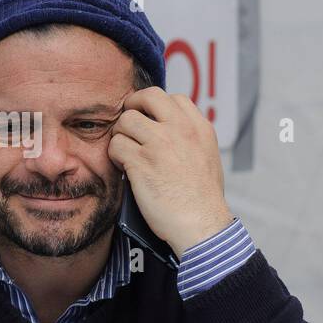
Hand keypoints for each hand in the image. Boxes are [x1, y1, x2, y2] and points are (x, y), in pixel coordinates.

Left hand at [107, 86, 233, 257]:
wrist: (201, 225)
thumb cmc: (202, 199)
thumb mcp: (207, 156)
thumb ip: (189, 137)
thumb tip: (166, 128)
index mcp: (199, 128)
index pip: (173, 97)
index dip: (155, 107)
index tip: (149, 122)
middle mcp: (180, 129)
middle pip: (147, 96)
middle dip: (133, 107)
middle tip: (129, 127)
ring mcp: (160, 143)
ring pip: (126, 120)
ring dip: (121, 135)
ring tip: (126, 153)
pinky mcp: (141, 162)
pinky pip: (116, 145)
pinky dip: (115, 156)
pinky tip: (123, 168)